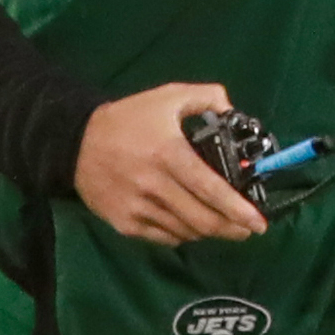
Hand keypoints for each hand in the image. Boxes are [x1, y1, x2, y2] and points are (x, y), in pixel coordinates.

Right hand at [73, 81, 267, 245]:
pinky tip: (189, 224)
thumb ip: (205, 96)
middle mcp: (154, 185)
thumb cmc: (128, 119)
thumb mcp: (167, 96)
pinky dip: (182, 234)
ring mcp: (138, 208)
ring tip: (220, 225)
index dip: (237, 209)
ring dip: (208, 232)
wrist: (75, 142)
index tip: (258, 221)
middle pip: (202, 219)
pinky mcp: (125, 223)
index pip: (210, 188)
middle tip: (247, 229)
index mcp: (169, 153)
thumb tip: (232, 110)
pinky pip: (164, 237)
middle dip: (232, 229)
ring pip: (185, 232)